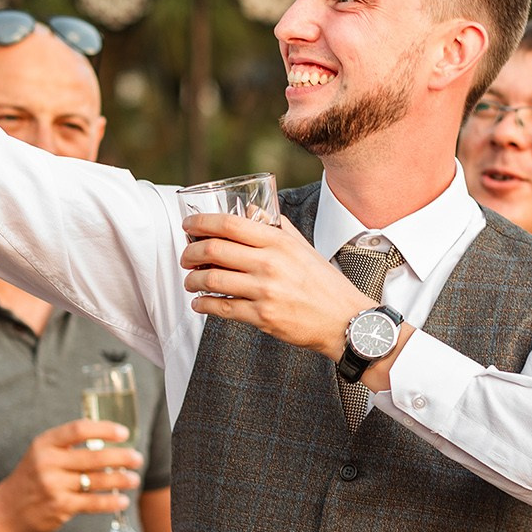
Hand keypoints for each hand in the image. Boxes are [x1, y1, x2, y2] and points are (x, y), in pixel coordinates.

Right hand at [0, 420, 144, 531]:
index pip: (79, 429)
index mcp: (45, 443)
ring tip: (134, 479)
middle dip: (120, 457)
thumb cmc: (31, 478)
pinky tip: (122, 500)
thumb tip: (106, 439)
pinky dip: (110, 501)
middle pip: (93, 456)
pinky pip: (92, 503)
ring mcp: (53, 486)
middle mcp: (48, 463)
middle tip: (137, 458)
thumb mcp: (41, 454)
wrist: (5, 512)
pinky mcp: (59, 507)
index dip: (104, 429)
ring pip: (96, 480)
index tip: (123, 433)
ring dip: (120, 479)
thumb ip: (68, 446)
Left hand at [181, 213, 375, 362]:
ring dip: (193, 280)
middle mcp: (269, 264)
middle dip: (190, 252)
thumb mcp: (303, 248)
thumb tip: (251, 211)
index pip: (229, 225)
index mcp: (278, 242)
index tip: (188, 226)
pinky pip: (222, 308)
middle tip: (186, 257)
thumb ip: (276, 227)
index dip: (201, 223)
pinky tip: (199, 303)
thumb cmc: (324, 283)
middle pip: (214, 250)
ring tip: (190, 281)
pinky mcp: (262, 317)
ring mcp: (264, 291)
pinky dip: (203, 304)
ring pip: (212, 279)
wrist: (344, 321)